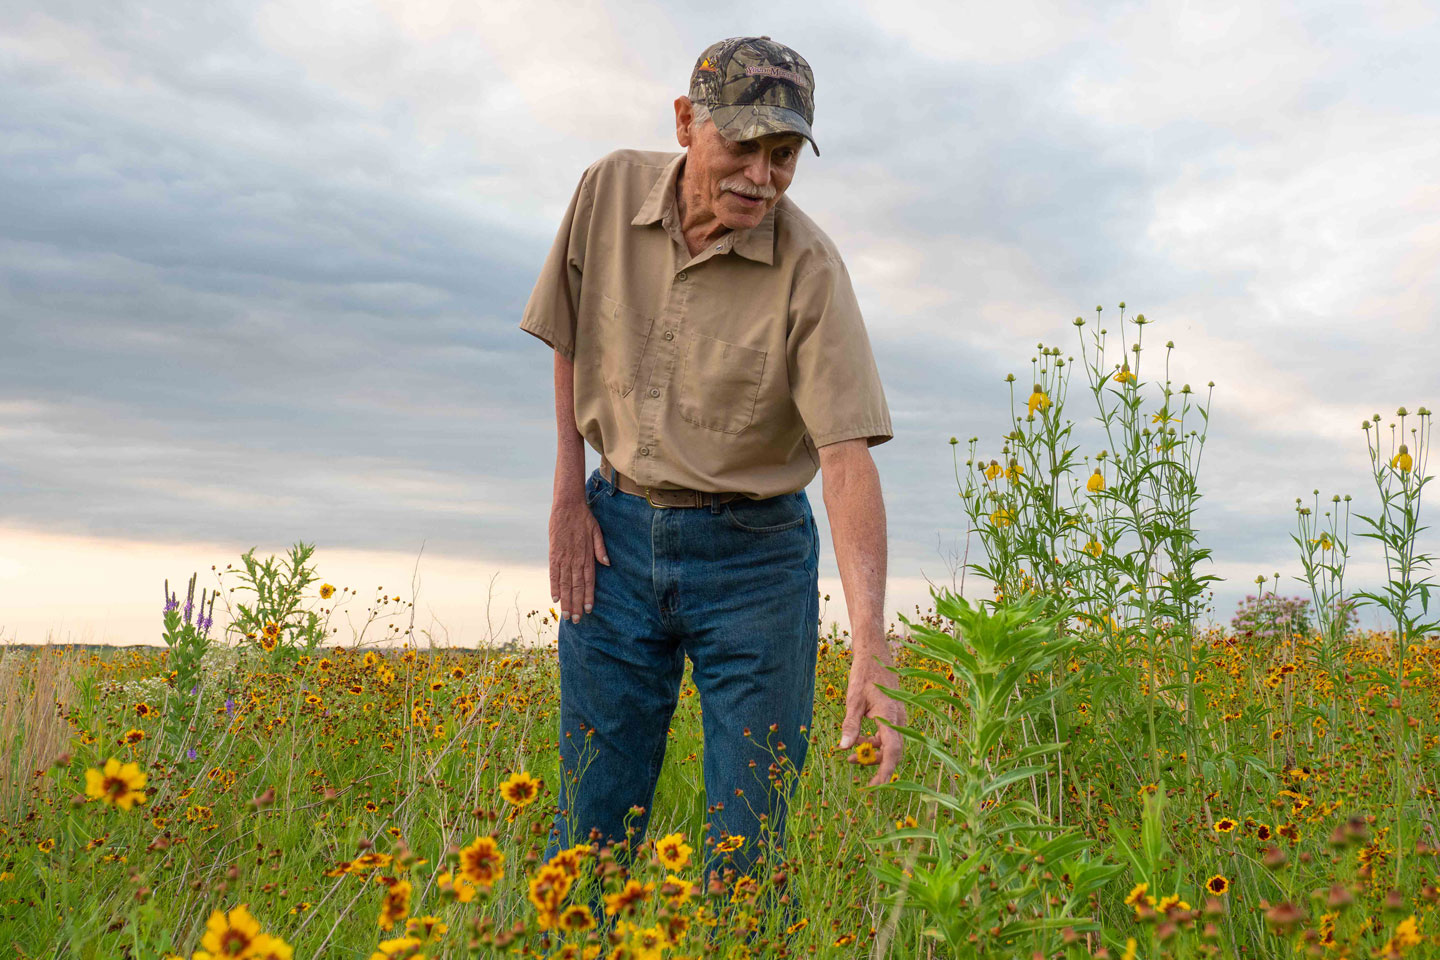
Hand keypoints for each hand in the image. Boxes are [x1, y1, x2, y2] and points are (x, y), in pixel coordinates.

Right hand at [548, 496, 608, 624]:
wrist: (567, 506)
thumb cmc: (584, 518)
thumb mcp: (597, 531)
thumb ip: (601, 549)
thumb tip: (607, 564)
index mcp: (587, 556)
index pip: (588, 580)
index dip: (587, 596)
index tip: (588, 610)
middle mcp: (575, 559)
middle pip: (575, 586)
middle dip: (576, 604)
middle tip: (576, 620)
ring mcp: (563, 558)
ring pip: (564, 584)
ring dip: (565, 600)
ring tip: (566, 615)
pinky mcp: (553, 554)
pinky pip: (553, 573)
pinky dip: (554, 586)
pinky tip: (555, 598)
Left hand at [839, 660, 904, 786]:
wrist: (875, 654)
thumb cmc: (864, 675)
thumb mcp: (852, 700)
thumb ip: (850, 725)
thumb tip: (843, 748)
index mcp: (890, 716)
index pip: (892, 751)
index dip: (886, 770)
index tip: (876, 786)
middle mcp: (898, 719)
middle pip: (891, 751)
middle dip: (874, 762)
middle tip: (851, 763)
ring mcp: (898, 718)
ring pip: (888, 745)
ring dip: (871, 751)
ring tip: (849, 755)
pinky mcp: (894, 716)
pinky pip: (887, 736)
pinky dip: (874, 742)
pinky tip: (858, 740)